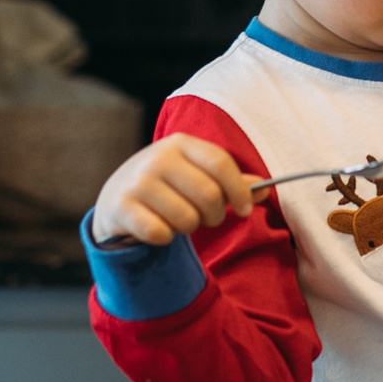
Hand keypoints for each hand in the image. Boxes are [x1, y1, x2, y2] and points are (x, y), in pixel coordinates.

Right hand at [93, 134, 255, 247]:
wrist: (116, 200)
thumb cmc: (167, 189)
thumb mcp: (196, 176)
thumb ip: (230, 182)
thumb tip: (266, 189)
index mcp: (180, 143)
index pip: (220, 163)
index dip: (239, 190)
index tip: (246, 210)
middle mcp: (157, 157)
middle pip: (209, 195)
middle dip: (215, 216)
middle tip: (206, 219)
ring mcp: (136, 181)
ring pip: (186, 218)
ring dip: (188, 228)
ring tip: (178, 220)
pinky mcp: (120, 207)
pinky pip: (160, 233)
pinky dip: (165, 238)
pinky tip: (157, 228)